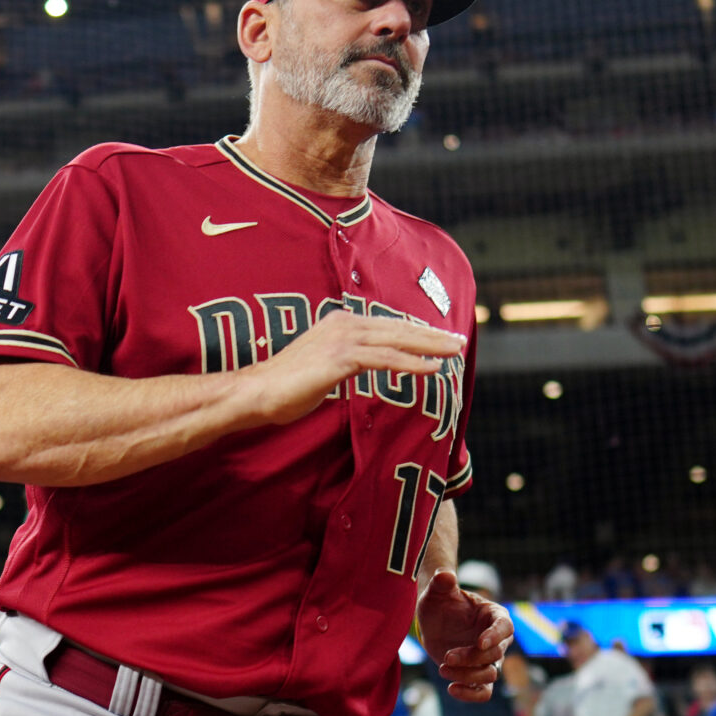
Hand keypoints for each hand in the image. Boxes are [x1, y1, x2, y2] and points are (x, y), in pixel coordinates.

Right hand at [242, 313, 465, 428]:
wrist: (257, 392)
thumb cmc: (284, 387)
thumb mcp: (321, 368)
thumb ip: (344, 363)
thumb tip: (357, 370)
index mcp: (340, 322)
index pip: (387, 325)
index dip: (416, 332)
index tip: (439, 338)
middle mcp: (344, 323)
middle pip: (397, 328)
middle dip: (431, 335)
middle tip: (459, 341)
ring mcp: (343, 339)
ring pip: (396, 340)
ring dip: (429, 346)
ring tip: (454, 352)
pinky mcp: (341, 358)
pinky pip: (385, 360)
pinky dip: (411, 363)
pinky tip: (432, 369)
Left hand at [419, 569, 513, 702]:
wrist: (434, 621)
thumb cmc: (441, 603)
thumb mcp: (439, 592)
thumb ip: (442, 583)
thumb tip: (444, 575)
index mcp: (495, 616)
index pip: (505, 627)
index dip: (495, 636)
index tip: (480, 642)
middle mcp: (496, 640)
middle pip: (495, 654)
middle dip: (472, 658)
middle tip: (447, 657)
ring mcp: (487, 659)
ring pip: (490, 675)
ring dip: (468, 676)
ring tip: (443, 668)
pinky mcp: (475, 674)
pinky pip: (483, 691)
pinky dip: (471, 694)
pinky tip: (452, 689)